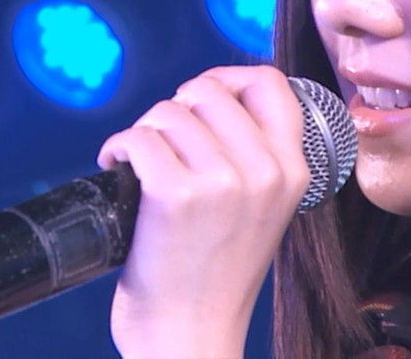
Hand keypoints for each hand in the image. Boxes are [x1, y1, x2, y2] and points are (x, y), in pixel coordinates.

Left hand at [97, 66, 309, 358]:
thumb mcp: (262, 211)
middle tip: (160, 144)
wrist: (191, 336)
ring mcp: (221, 182)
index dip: (226, 78)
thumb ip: (253, 157)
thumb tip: (209, 95)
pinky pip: (137, 138)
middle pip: (207, 90)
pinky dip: (117, 150)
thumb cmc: (216, 275)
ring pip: (167, 111)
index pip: (269, 83)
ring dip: (143, 133)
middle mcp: (264, 172)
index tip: (197, 100)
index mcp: (294, 171)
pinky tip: (118, 171)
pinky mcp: (175, 196)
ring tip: (140, 166)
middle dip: (173, 110)